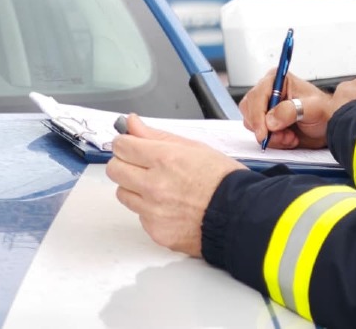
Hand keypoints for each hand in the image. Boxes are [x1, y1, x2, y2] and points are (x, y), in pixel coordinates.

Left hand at [106, 114, 246, 256]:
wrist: (240, 216)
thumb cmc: (223, 181)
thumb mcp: (194, 147)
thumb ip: (157, 135)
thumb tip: (132, 123)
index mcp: (164, 159)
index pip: (121, 146)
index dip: (127, 144)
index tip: (133, 146)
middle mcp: (154, 186)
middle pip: (115, 169)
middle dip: (125, 164)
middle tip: (142, 166)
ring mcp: (153, 211)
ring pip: (123, 194)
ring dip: (135, 189)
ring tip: (160, 188)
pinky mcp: (156, 231)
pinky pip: (140, 216)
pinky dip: (150, 211)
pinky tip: (170, 207)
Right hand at [239, 71, 333, 148]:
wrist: (328, 127)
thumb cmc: (324, 112)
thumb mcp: (313, 109)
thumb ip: (291, 110)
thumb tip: (270, 120)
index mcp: (277, 80)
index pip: (257, 96)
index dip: (258, 115)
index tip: (264, 133)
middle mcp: (268, 91)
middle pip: (250, 110)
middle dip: (266, 128)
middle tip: (285, 136)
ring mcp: (265, 107)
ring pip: (252, 124)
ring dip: (271, 136)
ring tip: (290, 136)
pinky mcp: (265, 122)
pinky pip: (259, 134)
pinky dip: (273, 140)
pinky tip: (288, 138)